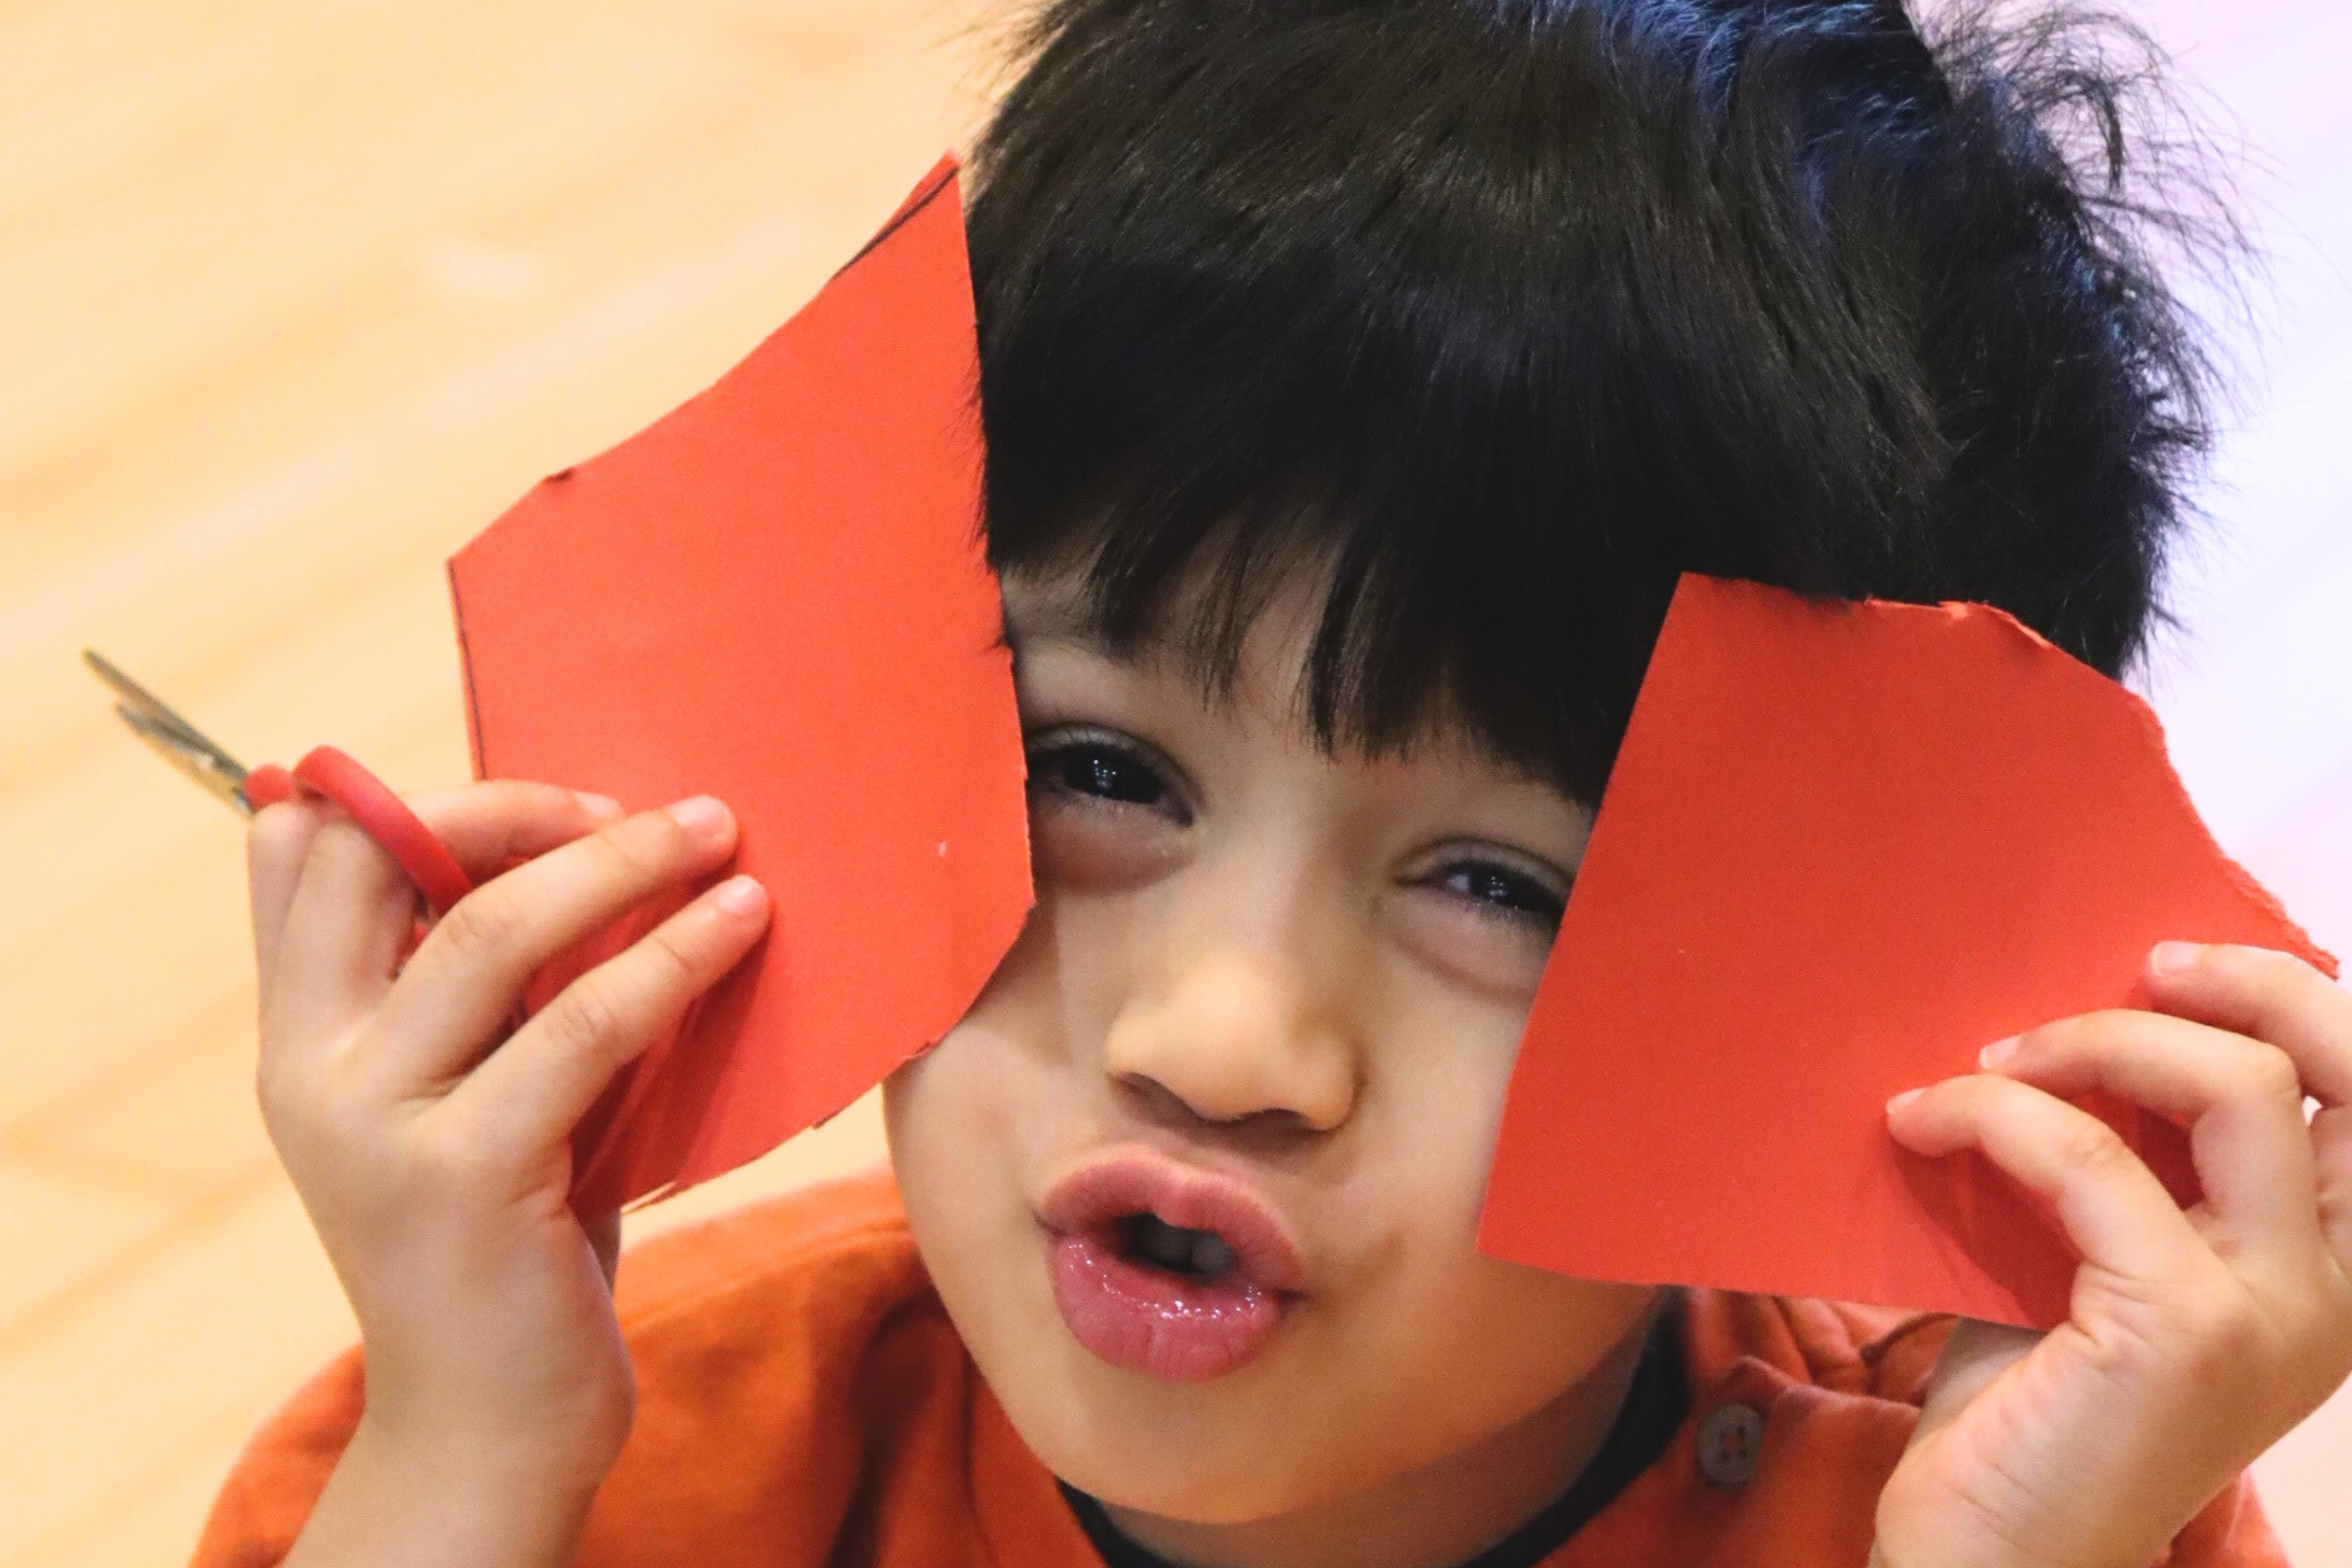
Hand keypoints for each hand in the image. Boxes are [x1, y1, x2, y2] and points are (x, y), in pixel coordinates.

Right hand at [250, 783, 769, 1498]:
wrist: (490, 1425)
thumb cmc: (507, 1241)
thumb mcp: (464, 1096)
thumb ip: (469, 994)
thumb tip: (565, 848)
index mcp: (300, 1035)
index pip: (302, 853)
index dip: (415, 790)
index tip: (550, 796)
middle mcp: (310, 1067)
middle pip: (382, 862)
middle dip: (520, 806)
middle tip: (649, 804)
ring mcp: (374, 1122)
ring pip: (490, 931)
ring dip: (619, 863)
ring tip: (716, 832)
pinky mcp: (462, 1178)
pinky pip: (578, 1028)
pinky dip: (670, 959)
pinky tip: (740, 923)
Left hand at [1872, 942, 2351, 1567]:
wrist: (1993, 1559)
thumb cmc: (2032, 1414)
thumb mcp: (2096, 1267)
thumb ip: (2121, 1168)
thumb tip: (2056, 1033)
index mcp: (2327, 1272)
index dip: (2295, 1002)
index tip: (2166, 970)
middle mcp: (2334, 1291)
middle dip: (2249, 984)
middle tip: (2130, 971)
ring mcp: (2273, 1311)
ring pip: (2237, 1090)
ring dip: (2094, 1042)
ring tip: (1988, 1062)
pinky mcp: (2185, 1328)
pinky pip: (2091, 1160)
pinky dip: (1993, 1115)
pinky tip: (1916, 1124)